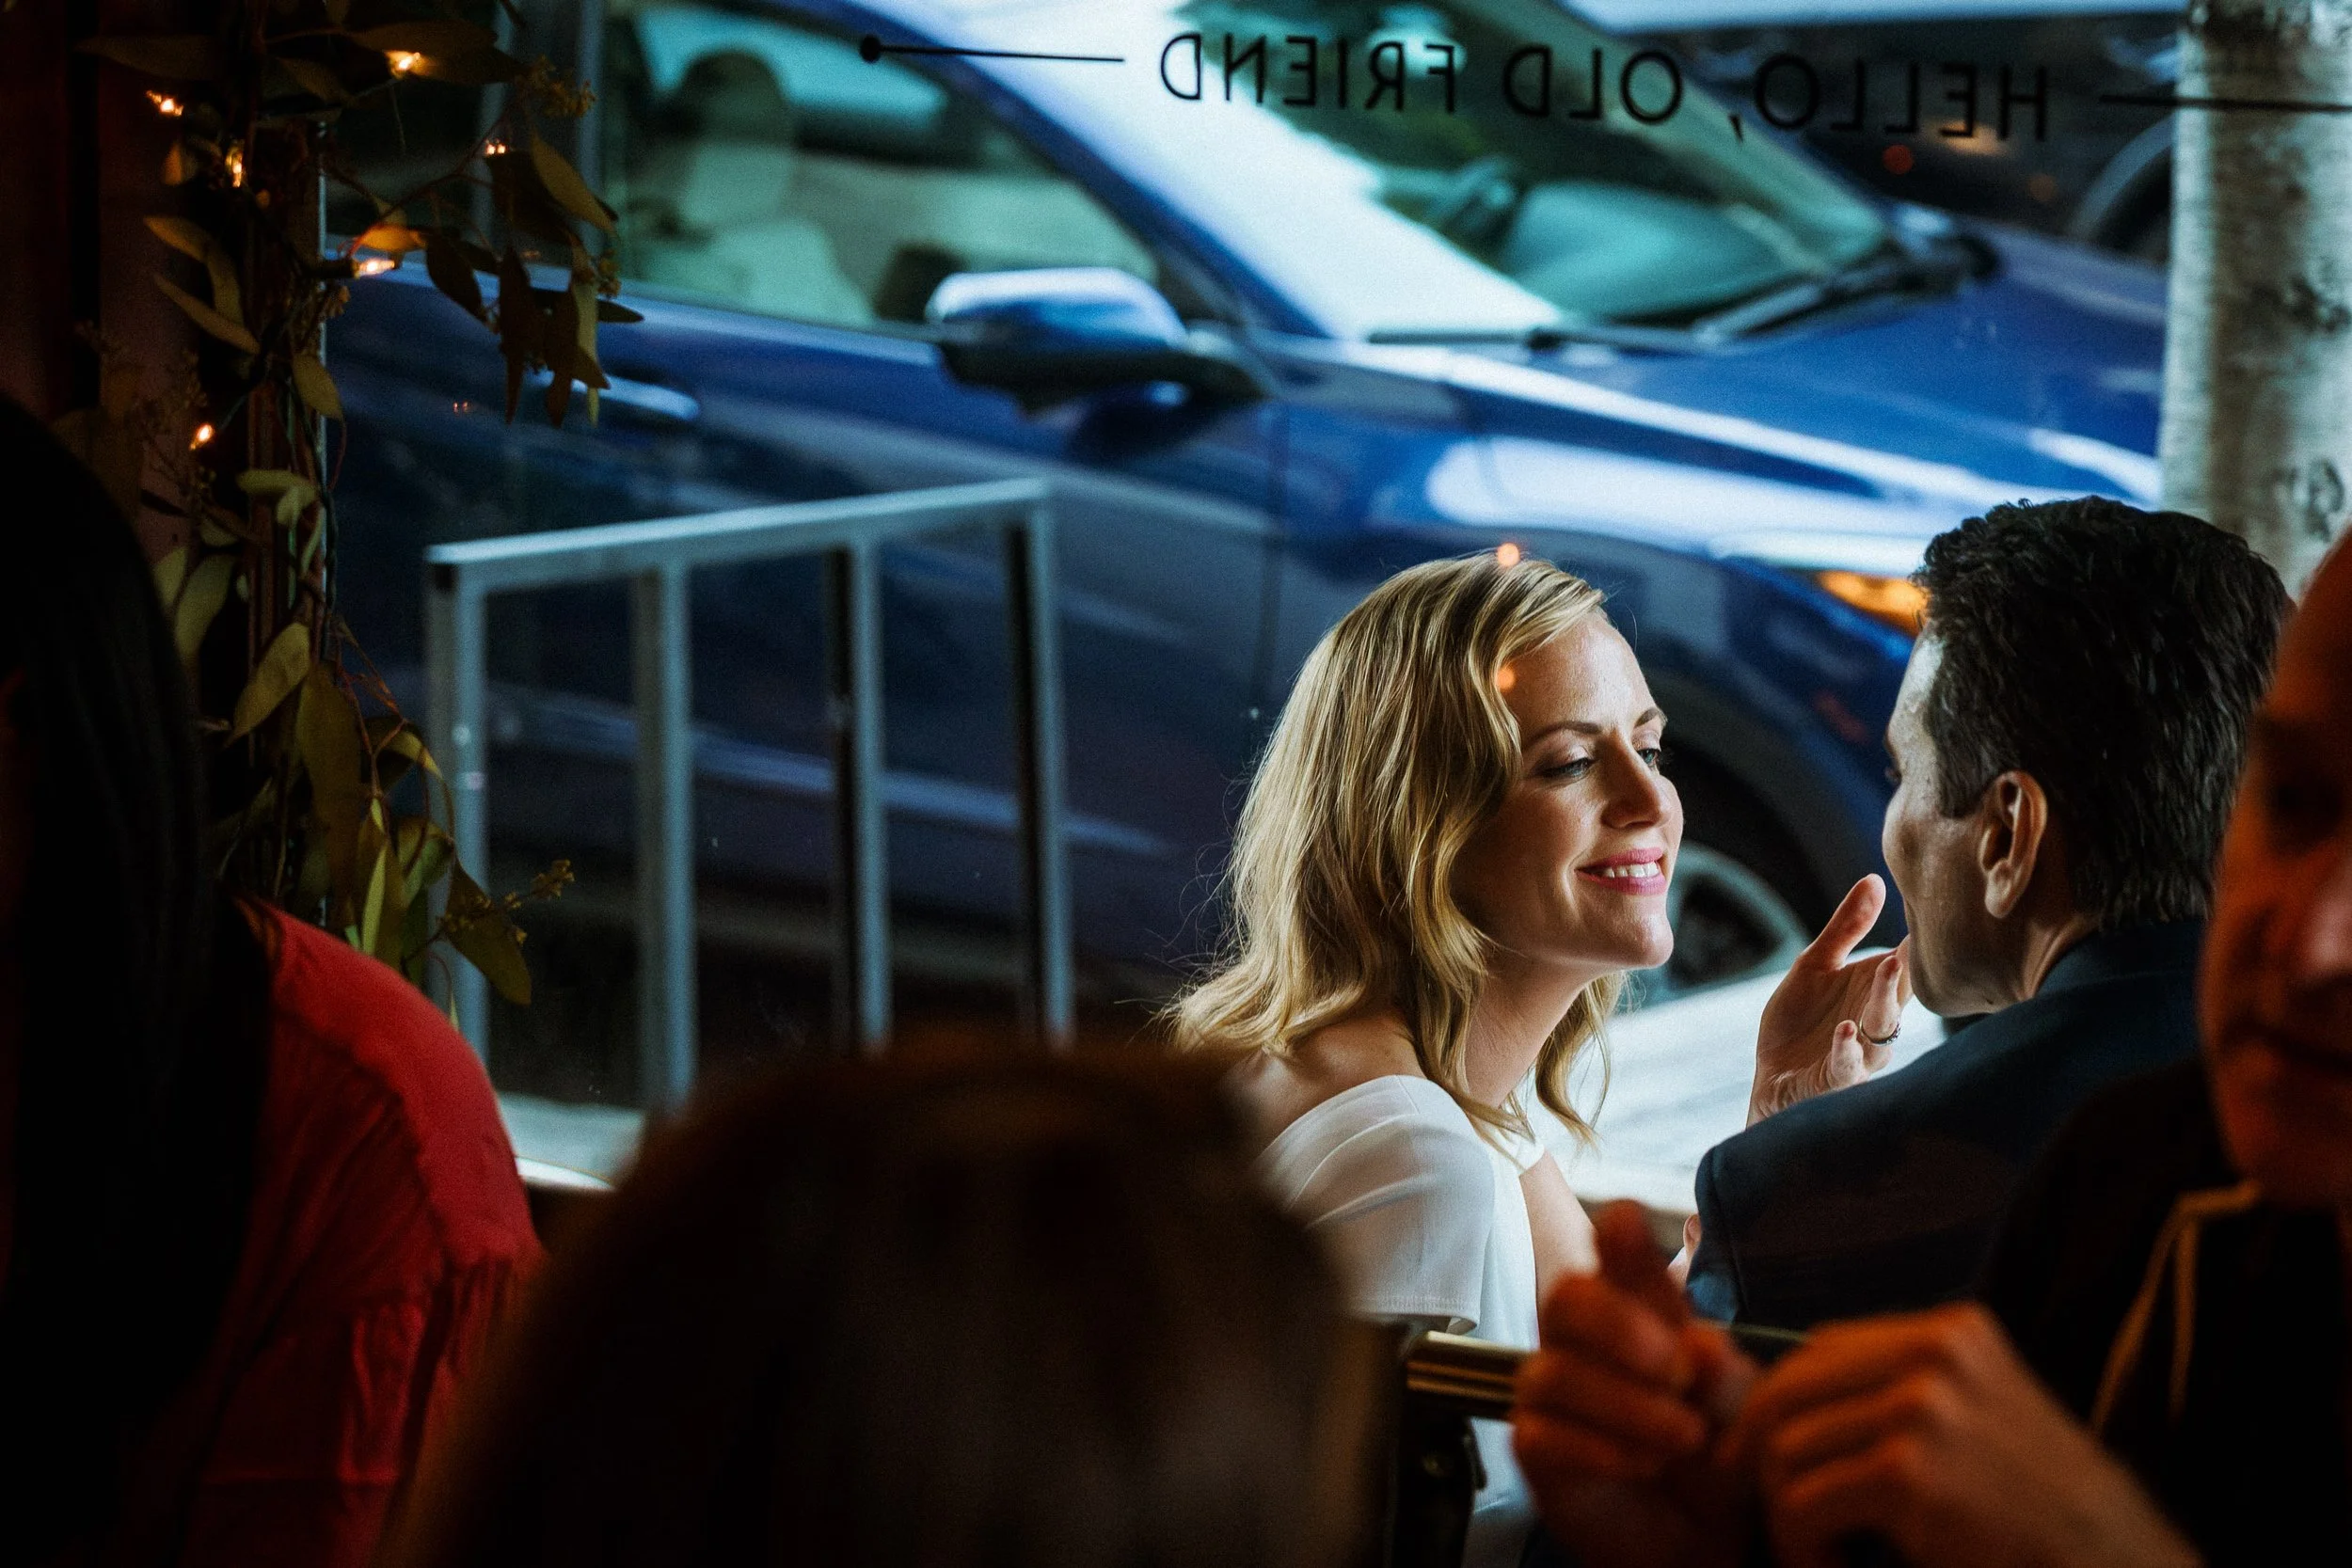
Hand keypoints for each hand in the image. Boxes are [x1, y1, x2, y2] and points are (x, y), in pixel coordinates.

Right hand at [1512, 1203, 1757, 1567]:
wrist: (1706, 1541)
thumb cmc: (1719, 1458)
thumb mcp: (1742, 1413)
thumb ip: (1724, 1377)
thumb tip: (1696, 1343)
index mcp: (1639, 1311)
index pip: (1614, 1252)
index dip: (1616, 1235)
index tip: (1628, 1226)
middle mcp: (1585, 1341)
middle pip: (1565, 1297)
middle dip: (1619, 1326)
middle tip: (1677, 1368)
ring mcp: (1554, 1393)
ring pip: (1555, 1372)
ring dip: (1628, 1405)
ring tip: (1685, 1437)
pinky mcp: (1536, 1449)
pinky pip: (1544, 1434)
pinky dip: (1602, 1450)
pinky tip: (1646, 1465)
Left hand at [1732, 1303, 2200, 1567]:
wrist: (2114, 1560)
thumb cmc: (2038, 1507)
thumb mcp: (1975, 1416)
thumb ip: (1895, 1394)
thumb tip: (1777, 1401)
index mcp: (1950, 1331)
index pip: (1821, 1349)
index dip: (1779, 1405)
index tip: (1761, 1457)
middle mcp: (1934, 1354)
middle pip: (1790, 1389)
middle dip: (1756, 1455)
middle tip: (1763, 1510)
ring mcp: (1923, 1408)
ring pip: (1786, 1448)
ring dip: (1784, 1513)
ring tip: (1814, 1550)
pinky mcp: (1910, 1473)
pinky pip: (1803, 1503)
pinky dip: (1801, 1547)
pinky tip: (1829, 1567)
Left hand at [1750, 876, 1911, 1124]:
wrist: (1772, 1080)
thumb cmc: (1801, 1021)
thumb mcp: (1816, 965)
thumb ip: (1847, 927)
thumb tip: (1875, 879)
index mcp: (1876, 991)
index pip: (1904, 963)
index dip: (1914, 940)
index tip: (1927, 907)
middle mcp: (1876, 1023)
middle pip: (1898, 993)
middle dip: (1904, 967)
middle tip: (1908, 936)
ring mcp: (1860, 1054)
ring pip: (1881, 1029)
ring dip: (1884, 1000)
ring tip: (1886, 968)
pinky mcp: (1834, 1081)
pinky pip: (1848, 1067)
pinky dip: (1847, 1050)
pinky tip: (1844, 1029)